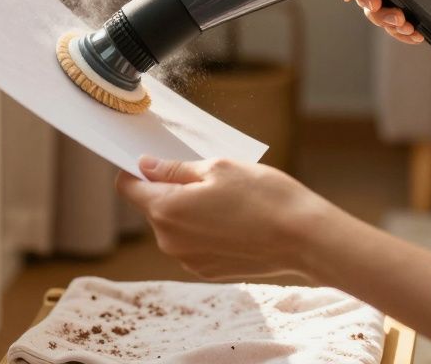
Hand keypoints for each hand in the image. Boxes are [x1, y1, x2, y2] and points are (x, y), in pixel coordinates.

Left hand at [116, 156, 333, 280]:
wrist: (303, 238)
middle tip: (209, 176)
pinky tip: (235, 220)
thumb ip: (175, 169)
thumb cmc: (263, 196)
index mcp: (165, 210)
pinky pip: (193, 242)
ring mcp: (188, 260)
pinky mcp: (207, 271)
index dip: (136, 170)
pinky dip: (205, 229)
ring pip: (174, 225)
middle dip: (170, 189)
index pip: (127, 187)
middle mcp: (169, 241)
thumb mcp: (218, 168)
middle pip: (152, 207)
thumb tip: (145, 166)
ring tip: (228, 199)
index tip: (155, 160)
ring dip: (189, 210)